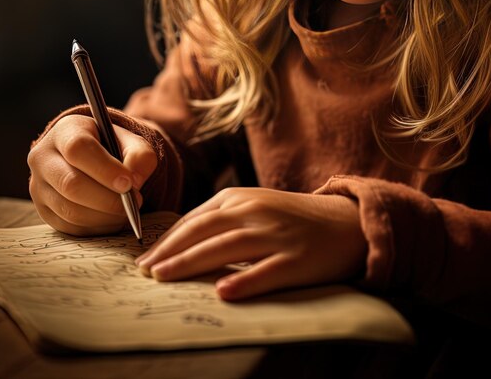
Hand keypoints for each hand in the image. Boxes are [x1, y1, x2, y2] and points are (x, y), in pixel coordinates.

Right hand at [28, 114, 156, 235]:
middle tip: (134, 201)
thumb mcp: (131, 141)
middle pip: (70, 184)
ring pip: (70, 210)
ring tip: (126, 210)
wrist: (94, 159)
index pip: (77, 149)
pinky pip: (70, 227)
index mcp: (64, 131)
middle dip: (108, 199)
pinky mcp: (44, 211)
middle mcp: (43, 158)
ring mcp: (38, 187)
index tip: (128, 183)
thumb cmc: (113, 146)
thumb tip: (134, 182)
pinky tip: (112, 217)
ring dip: (105, 216)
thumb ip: (140, 155)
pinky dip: (97, 226)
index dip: (104, 168)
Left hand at [135, 187, 365, 299]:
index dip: (168, 239)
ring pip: (226, 247)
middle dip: (170, 251)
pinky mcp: (297, 259)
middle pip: (204, 230)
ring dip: (192, 262)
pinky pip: (266, 271)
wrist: (345, 221)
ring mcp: (276, 235)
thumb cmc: (293, 217)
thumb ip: (223, 218)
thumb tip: (182, 241)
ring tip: (165, 277)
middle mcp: (255, 212)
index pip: (195, 219)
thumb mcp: (256, 206)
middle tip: (145, 271)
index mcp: (241, 198)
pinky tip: (223, 292)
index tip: (146, 258)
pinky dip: (244, 281)